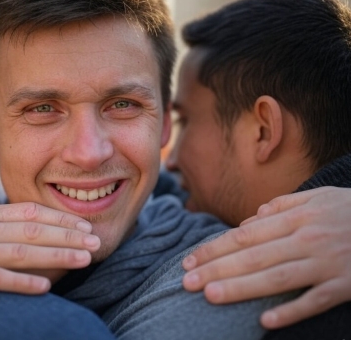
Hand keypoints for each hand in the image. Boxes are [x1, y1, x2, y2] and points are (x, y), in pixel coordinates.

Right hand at [0, 202, 98, 299]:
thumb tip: (4, 210)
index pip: (30, 212)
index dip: (60, 218)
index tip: (83, 224)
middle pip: (34, 231)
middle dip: (68, 235)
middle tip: (96, 241)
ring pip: (22, 252)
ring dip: (57, 256)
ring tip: (84, 259)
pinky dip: (21, 283)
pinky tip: (45, 287)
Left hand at [181, 187, 350, 328]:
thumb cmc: (350, 210)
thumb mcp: (318, 197)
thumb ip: (282, 205)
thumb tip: (250, 219)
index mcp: (297, 217)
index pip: (245, 235)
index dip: (215, 248)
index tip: (190, 259)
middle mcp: (307, 238)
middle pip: (254, 256)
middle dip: (217, 269)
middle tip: (186, 281)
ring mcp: (327, 262)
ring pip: (277, 277)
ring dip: (242, 288)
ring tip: (211, 296)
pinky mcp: (347, 285)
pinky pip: (316, 301)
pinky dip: (292, 310)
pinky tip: (266, 322)